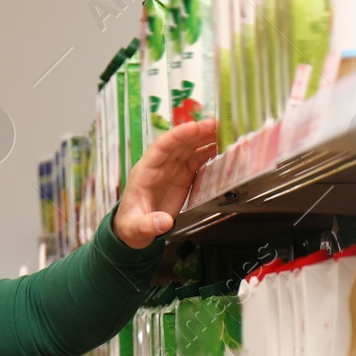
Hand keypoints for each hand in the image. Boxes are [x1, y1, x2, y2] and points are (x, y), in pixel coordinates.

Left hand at [113, 118, 217, 249]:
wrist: (136, 230)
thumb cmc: (131, 225)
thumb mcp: (137, 228)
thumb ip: (149, 224)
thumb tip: (164, 222)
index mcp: (145, 171)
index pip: (161, 146)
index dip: (178, 135)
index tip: (195, 127)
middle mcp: (159, 166)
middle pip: (179, 143)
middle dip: (197, 132)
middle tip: (217, 125)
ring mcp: (172, 170)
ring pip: (189, 148)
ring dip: (206, 139)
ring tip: (224, 132)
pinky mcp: (182, 177)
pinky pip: (196, 160)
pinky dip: (209, 153)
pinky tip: (221, 149)